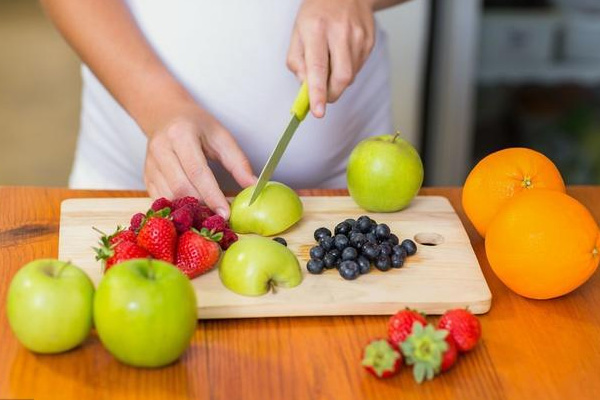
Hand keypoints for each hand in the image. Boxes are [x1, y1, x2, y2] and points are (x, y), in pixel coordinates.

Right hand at [144, 103, 255, 218]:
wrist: (164, 115)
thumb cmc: (195, 125)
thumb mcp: (221, 136)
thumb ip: (238, 162)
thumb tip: (253, 187)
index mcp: (181, 135)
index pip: (197, 172)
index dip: (212, 195)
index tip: (226, 213)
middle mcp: (161, 149)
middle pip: (181, 188)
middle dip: (202, 205)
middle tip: (220, 216)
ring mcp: (150, 165)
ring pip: (170, 197)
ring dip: (190, 209)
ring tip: (209, 213)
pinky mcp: (146, 177)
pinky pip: (161, 200)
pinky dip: (178, 208)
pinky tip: (193, 210)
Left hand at [287, 0, 374, 117]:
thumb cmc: (317, 13)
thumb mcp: (298, 32)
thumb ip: (297, 61)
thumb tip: (305, 87)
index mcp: (317, 29)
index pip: (317, 68)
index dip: (317, 93)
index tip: (317, 111)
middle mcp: (340, 32)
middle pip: (341, 77)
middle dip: (331, 94)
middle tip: (323, 97)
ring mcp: (359, 36)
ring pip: (350, 76)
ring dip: (338, 81)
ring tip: (331, 62)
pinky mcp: (370, 41)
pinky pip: (358, 68)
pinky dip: (347, 70)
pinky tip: (342, 55)